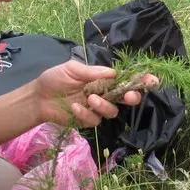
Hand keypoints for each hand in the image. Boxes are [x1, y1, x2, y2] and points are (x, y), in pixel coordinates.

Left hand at [35, 61, 154, 127]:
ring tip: (90, 98)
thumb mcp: (72, 69)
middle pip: (126, 99)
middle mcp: (104, 94)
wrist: (38, 97)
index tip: (151, 80)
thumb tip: (113, 73)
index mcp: (103, 80)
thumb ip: (92, 72)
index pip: (125, 80)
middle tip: (130, 96)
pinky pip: (94, 120)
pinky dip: (86, 113)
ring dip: (104, 105)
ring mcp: (96, 109)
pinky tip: (74, 107)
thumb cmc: (55, 79)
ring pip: (112, 111)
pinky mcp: (87, 121)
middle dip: (132, 97)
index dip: (140, 81)